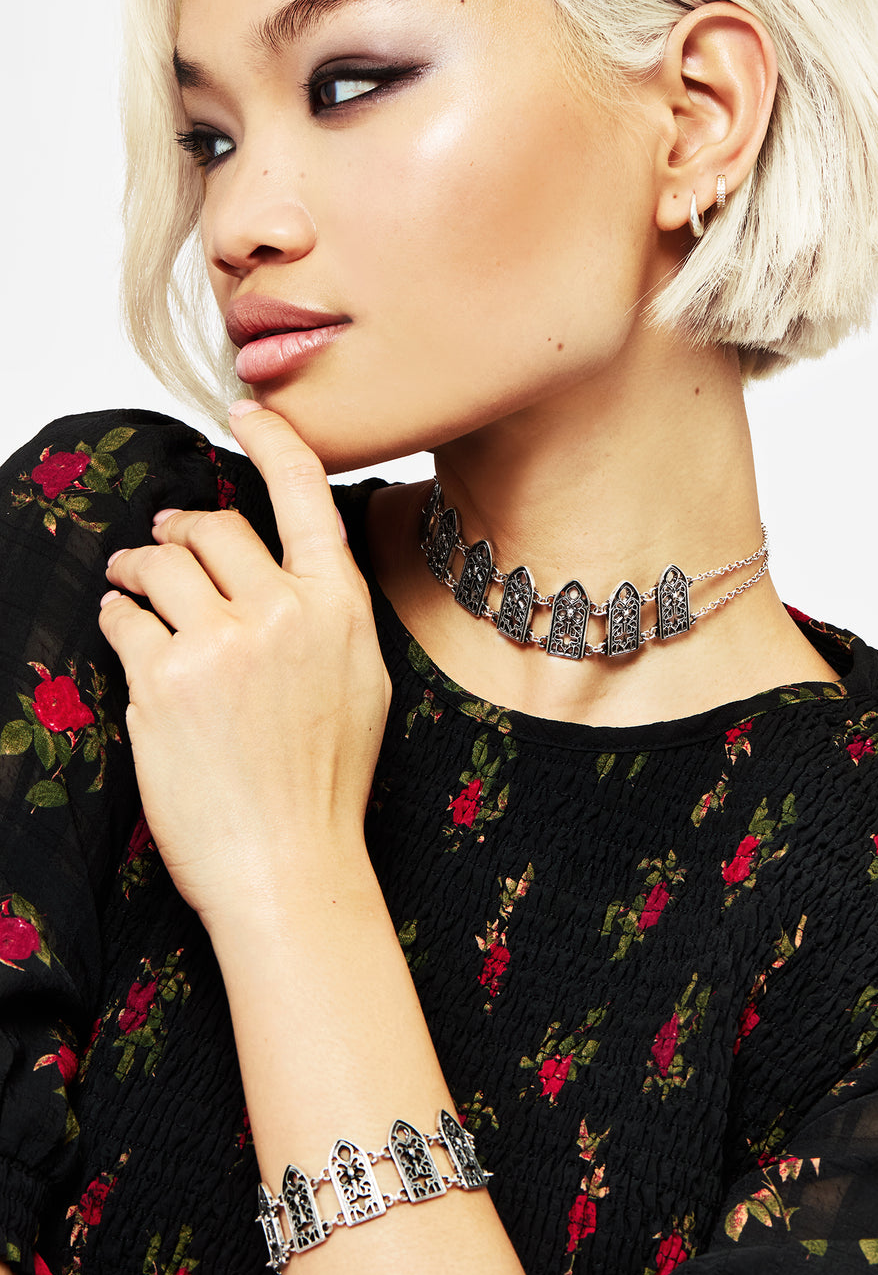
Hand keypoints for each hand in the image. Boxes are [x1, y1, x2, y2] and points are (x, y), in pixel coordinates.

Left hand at [98, 403, 390, 927]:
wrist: (289, 864)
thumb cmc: (326, 782)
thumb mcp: (361, 681)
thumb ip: (326, 614)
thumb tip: (286, 567)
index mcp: (340, 608)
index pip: (305, 494)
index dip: (273, 440)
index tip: (246, 410)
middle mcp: (284, 614)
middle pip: (216, 527)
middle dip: (180, 528)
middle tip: (161, 540)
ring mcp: (222, 646)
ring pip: (161, 563)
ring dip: (137, 564)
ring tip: (130, 579)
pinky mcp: (164, 681)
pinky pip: (125, 618)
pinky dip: (119, 617)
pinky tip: (126, 632)